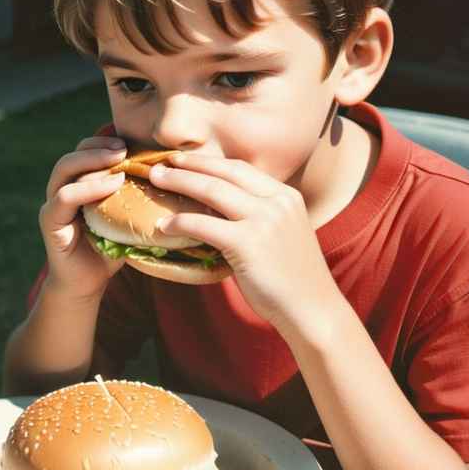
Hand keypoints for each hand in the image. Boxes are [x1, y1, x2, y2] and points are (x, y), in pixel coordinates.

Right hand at [38, 137, 127, 298]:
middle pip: (73, 154)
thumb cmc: (110, 249)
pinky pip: (65, 197)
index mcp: (76, 185)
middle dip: (98, 146)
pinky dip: (89, 188)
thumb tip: (172, 175)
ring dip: (92, 160)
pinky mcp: (50, 221)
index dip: (104, 142)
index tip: (130, 141)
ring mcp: (53, 204)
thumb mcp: (125, 216)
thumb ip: (134, 195)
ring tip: (119, 159)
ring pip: (65, 169)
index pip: (85, 151)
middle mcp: (60, 189)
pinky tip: (113, 184)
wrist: (87, 284)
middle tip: (124, 147)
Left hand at [149, 153, 341, 333]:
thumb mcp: (281, 235)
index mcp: (286, 196)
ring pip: (211, 191)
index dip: (209, 162)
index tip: (185, 159)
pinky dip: (179, 222)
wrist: (312, 310)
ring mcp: (264, 220)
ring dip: (179, 183)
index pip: (240, 168)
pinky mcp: (248, 243)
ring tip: (156, 181)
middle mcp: (277, 201)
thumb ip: (258, 217)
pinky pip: (203, 225)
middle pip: (223, 173)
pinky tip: (163, 226)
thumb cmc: (292, 280)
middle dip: (189, 165)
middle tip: (161, 164)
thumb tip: (216, 211)